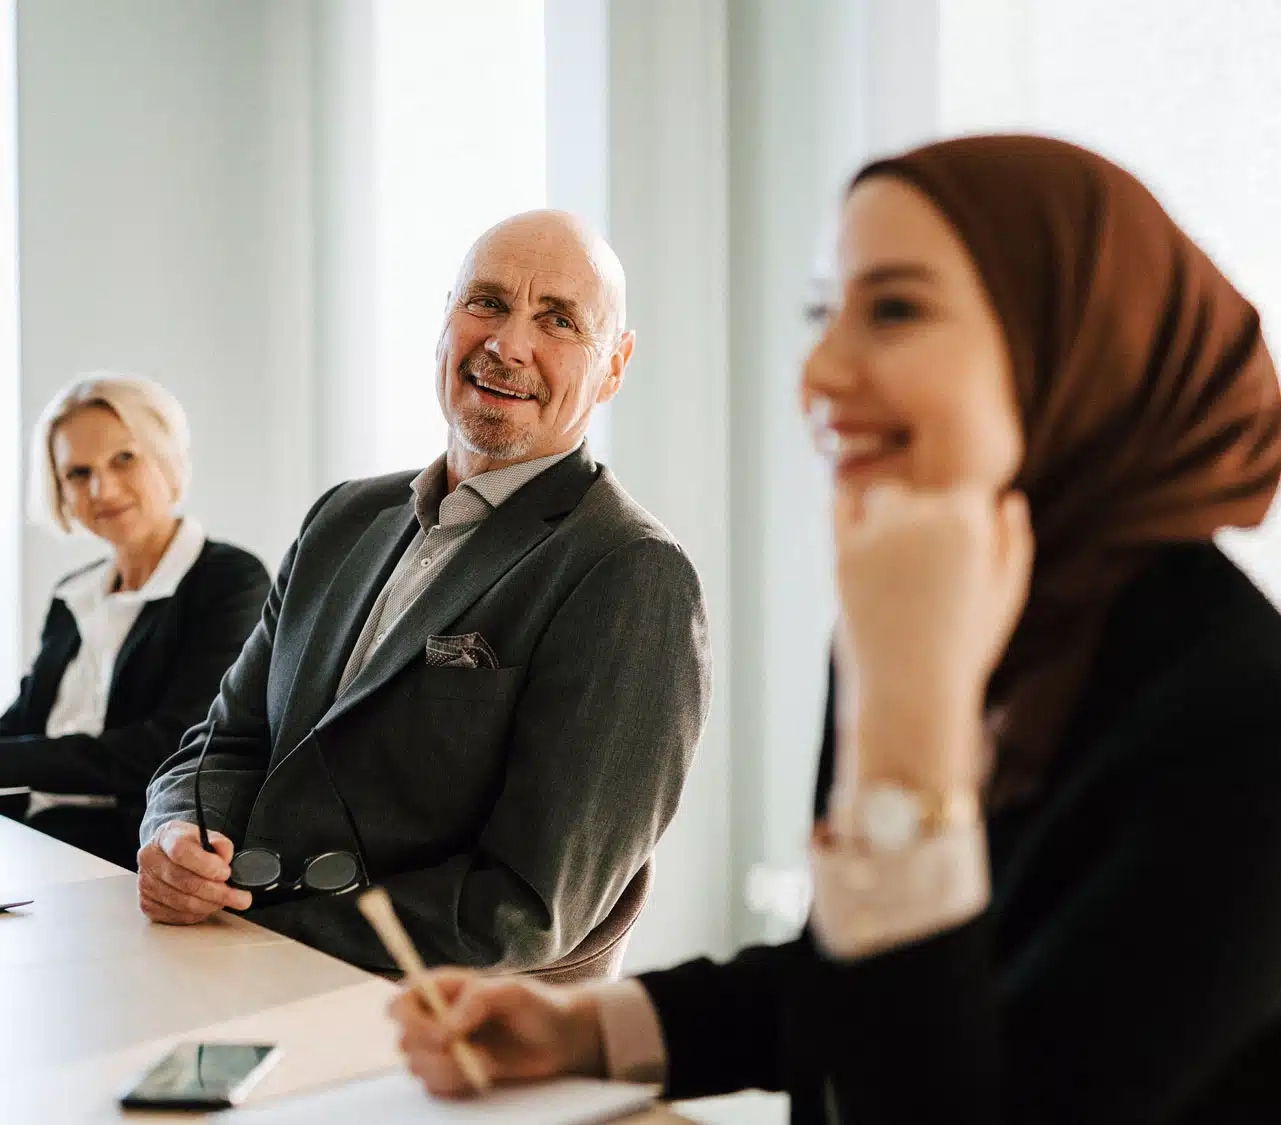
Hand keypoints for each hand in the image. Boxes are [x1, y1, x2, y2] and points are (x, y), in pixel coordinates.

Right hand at [136, 820, 251, 923]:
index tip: (226, 873)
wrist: (168, 853)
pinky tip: (209, 905)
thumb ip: (220, 844)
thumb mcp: (206, 835)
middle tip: (240, 897)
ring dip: (211, 905)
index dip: (207, 865)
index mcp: (165, 837)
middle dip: (218, 892)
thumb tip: (226, 860)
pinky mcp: (147, 904)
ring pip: (183, 902)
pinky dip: (198, 914)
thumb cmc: (190, 845)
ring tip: (227, 900)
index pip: (181, 851)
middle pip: (185, 882)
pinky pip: (177, 916)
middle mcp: (150, 860)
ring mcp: (145, 884)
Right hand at [391, 969, 604, 1098]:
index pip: (402, 1001)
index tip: (442, 1036)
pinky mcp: (452, 1073)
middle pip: (403, 1040)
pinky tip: (484, 1071)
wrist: (558, 1039)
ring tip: (486, 1058)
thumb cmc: (537, 1005)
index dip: (410, 1021)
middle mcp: (436, 1016)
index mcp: (443, 988)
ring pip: (417, 1067)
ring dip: (451, 1070)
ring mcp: (442, 1047)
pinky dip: (457, 1084)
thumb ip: (477, 1000)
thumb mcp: (512, 992)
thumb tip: (445, 1029)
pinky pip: (434, 1087)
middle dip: (434, 1052)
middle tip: (467, 1049)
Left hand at [833, 482, 1032, 793]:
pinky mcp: (843, 552)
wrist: (911, 690)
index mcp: (966, 522)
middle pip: (925, 494)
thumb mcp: (1007, 594)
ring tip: (897, 563)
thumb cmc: (966, 645)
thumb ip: (1013, 539)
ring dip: (891, 515)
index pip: (967, 492)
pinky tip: (861, 538)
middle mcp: (920, 517)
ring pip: (885, 496)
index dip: (968, 521)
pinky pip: (841, 505)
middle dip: (928, 519)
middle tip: (927, 568)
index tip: (962, 558)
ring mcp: (877, 533)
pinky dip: (849, 510)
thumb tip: (1008, 497)